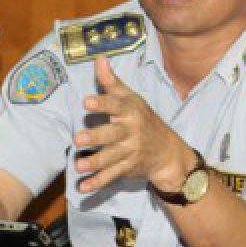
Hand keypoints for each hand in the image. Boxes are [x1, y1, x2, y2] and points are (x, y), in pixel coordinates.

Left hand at [74, 55, 195, 193]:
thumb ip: (111, 82)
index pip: (115, 106)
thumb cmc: (143, 118)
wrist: (167, 151)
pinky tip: (84, 187)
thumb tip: (99, 58)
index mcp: (130, 111)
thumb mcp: (130, 98)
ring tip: (78, 166)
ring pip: (111, 158)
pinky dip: (98, 183)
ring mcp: (130, 152)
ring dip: (94, 163)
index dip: (102, 104)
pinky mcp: (128, 168)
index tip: (87, 102)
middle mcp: (130, 132)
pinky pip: (112, 176)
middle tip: (78, 139)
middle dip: (96, 137)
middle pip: (112, 134)